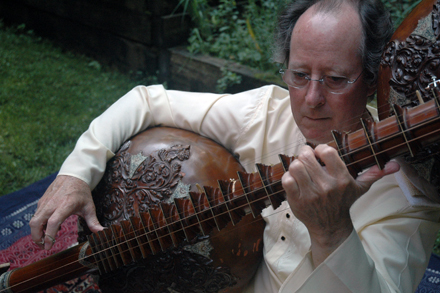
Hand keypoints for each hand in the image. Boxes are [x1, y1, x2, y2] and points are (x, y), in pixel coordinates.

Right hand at [30, 175, 103, 249]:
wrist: (73, 175)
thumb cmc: (82, 192)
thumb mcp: (89, 207)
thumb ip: (93, 221)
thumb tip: (102, 232)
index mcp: (65, 205)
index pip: (53, 222)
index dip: (48, 236)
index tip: (48, 247)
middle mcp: (52, 204)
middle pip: (36, 223)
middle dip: (36, 237)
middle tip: (43, 246)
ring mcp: (45, 202)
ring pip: (34, 219)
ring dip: (36, 232)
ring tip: (46, 238)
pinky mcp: (41, 201)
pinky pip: (36, 215)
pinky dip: (38, 224)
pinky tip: (48, 228)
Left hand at [281, 144, 399, 265]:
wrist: (330, 227)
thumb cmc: (344, 202)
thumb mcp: (360, 188)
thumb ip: (374, 174)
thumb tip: (395, 165)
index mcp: (341, 179)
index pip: (327, 152)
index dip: (319, 149)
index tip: (319, 153)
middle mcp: (326, 186)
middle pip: (306, 157)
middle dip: (304, 154)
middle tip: (306, 158)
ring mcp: (311, 194)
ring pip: (295, 166)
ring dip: (295, 165)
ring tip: (300, 169)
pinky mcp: (297, 201)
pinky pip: (287, 180)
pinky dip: (288, 177)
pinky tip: (294, 180)